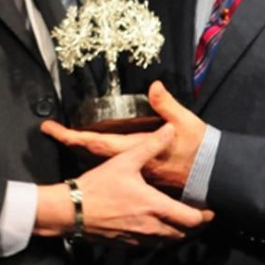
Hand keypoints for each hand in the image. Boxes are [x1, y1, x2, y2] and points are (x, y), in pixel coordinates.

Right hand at [37, 126, 211, 245]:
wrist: (72, 210)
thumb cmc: (98, 186)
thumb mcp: (125, 161)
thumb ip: (151, 145)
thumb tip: (169, 129)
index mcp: (155, 206)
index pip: (192, 219)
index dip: (206, 216)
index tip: (211, 209)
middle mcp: (152, 227)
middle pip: (185, 234)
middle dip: (197, 226)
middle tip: (202, 216)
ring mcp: (140, 239)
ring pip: (170, 241)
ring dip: (180, 233)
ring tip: (184, 221)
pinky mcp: (129, 244)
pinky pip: (154, 245)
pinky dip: (162, 237)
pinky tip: (159, 226)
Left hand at [41, 81, 204, 190]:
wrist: (213, 175)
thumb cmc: (199, 149)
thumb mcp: (185, 122)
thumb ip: (167, 105)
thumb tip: (153, 86)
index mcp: (136, 149)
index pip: (97, 141)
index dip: (72, 136)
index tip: (51, 128)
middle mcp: (131, 164)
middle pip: (93, 153)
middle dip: (72, 142)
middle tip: (53, 130)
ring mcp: (136, 173)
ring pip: (103, 161)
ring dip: (83, 150)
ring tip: (68, 138)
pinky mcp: (143, 178)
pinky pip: (115, 168)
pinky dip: (101, 159)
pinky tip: (96, 153)